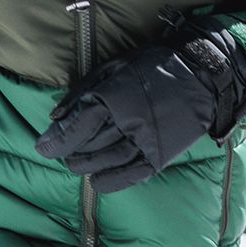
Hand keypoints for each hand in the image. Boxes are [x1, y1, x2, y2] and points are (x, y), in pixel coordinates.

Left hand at [37, 18, 245, 193]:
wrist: (204, 73)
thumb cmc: (156, 64)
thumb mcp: (117, 65)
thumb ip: (84, 90)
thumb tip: (55, 116)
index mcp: (116, 95)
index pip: (78, 126)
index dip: (56, 140)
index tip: (42, 147)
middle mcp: (129, 121)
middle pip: (89, 144)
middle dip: (69, 152)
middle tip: (59, 153)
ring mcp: (147, 140)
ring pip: (107, 160)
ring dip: (86, 165)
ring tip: (75, 164)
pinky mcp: (162, 153)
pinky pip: (132, 175)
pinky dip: (112, 182)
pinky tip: (98, 182)